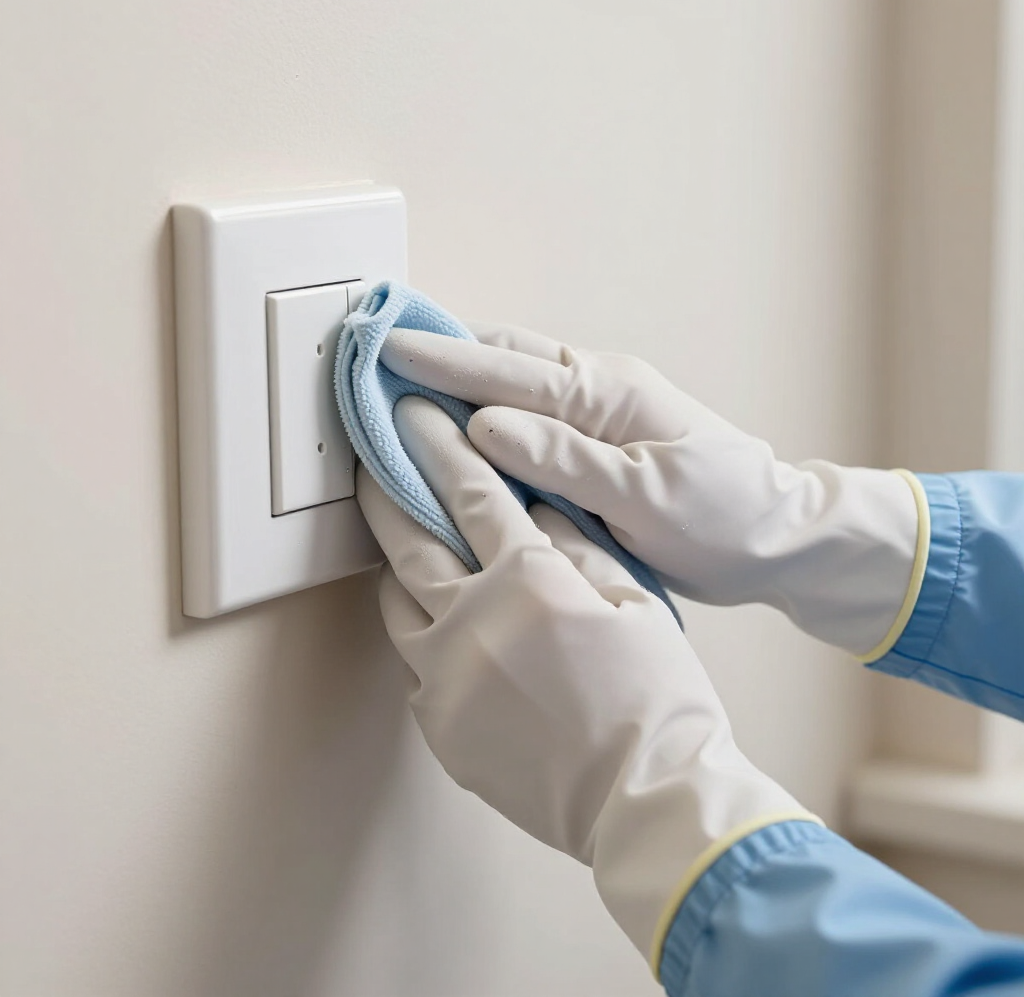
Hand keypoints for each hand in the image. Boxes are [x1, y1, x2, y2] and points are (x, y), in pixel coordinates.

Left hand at [357, 395, 812, 965]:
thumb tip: (534, 504)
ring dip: (393, 559)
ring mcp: (445, 675)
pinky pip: (412, 659)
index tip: (415, 416)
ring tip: (394, 535)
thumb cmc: (654, 697)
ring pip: (396, 598)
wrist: (643, 795)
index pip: (469, 490)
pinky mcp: (439, 722)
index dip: (439, 444)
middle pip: (410, 536)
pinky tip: (429, 616)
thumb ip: (575, 543)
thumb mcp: (632, 599)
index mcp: (526, 578)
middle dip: (388, 487)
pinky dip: (417, 627)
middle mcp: (471, 619)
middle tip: (372, 458)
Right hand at [379, 325, 923, 658]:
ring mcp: (600, 409)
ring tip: (403, 374)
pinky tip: (461, 418)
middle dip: (442, 351)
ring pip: (516, 379)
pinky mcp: (598, 436)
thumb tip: (486, 425)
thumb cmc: (722, 519)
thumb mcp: (646, 497)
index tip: (386, 350)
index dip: (443, 363)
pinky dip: (490, 406)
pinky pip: (532, 410)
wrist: (776, 536)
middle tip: (379, 348)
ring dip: (462, 373)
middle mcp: (600, 389)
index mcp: (609, 395)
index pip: (511, 374)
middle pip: (507, 358)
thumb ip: (565, 459)